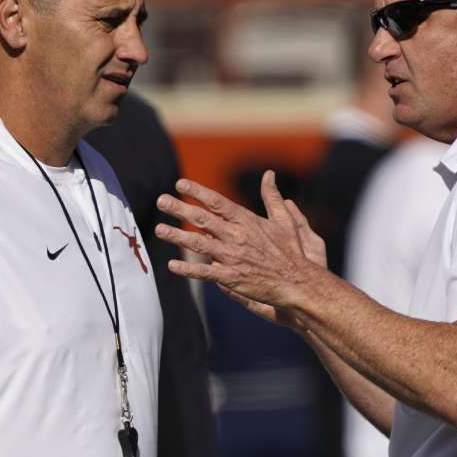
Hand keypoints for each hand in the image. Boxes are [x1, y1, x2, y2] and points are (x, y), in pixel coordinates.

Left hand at [154, 172, 326, 325]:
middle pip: (203, 220)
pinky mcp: (231, 278)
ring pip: (199, 244)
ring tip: (159, 229)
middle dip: (180, 209)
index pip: (217, 202)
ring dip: (177, 236)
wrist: (298, 282)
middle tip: (161, 200)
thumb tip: (269, 174)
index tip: (179, 184)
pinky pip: (205, 272)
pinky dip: (188, 269)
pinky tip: (172, 265)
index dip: (197, 192)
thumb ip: (272, 196)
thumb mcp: (284, 220)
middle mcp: (237, 237)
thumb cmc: (292, 252)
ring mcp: (232, 257)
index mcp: (247, 221)